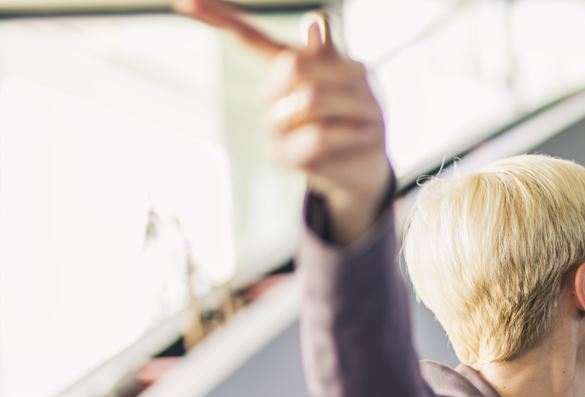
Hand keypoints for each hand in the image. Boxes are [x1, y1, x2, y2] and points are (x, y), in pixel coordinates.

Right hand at [175, 0, 391, 245]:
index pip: (247, 37)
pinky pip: (317, 135)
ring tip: (367, 115)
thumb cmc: (358, 113)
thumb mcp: (353, 77)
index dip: (218, 18)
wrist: (368, 161)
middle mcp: (270, 95)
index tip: (184, 2)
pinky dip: (349, 131)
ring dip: (352, 104)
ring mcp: (273, 127)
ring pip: (310, 99)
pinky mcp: (285, 156)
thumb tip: (316, 20)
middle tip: (364, 87)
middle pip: (292, 65)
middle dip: (339, 73)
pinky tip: (360, 134)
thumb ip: (330, 53)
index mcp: (283, 69)